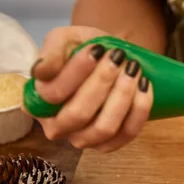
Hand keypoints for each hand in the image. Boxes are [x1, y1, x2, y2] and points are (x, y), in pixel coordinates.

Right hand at [23, 26, 152, 151]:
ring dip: (123, 96)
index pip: (53, 93)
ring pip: (104, 128)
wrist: (111, 60)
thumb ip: (52, 49)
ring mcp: (83, 139)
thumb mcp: (66, 39)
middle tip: (119, 57)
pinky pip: (127, 134)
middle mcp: (56, 126)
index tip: (97, 49)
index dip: (76, 72)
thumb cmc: (84, 50)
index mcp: (38, 101)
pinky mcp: (109, 144)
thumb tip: (41, 72)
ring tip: (134, 69)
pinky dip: (139, 110)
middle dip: (103, 82)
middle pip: (79, 114)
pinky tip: (145, 85)